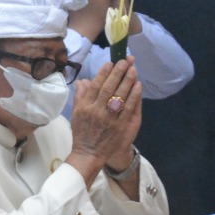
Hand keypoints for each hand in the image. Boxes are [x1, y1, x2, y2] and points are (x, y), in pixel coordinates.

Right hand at [68, 58, 142, 177]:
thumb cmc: (82, 133)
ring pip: (120, 96)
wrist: (89, 154)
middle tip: (125, 61)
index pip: (95, 86)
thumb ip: (80, 96)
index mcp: (85, 107)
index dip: (103, 73)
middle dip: (118, 73)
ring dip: (128, 81)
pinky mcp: (120, 126)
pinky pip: (129, 108)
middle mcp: (97, 111)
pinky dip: (134, 96)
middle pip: (109, 88)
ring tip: (133, 69)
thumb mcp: (76, 114)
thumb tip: (83, 81)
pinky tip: (138, 85)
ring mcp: (109, 118)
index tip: (110, 63)